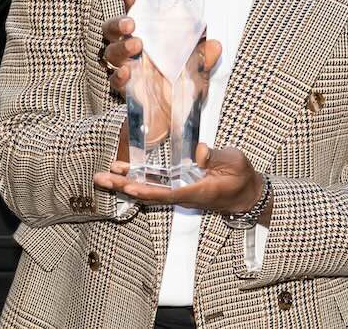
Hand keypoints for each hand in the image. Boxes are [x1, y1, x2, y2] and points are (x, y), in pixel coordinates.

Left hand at [93, 143, 268, 218]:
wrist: (245, 193)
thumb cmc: (241, 177)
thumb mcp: (234, 162)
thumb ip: (216, 157)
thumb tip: (199, 151)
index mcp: (199, 191)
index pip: (170, 193)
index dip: (150, 191)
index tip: (132, 188)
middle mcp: (184, 195)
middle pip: (150, 194)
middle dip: (125, 187)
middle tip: (101, 179)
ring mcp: (180, 192)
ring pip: (148, 190)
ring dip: (126, 183)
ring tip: (103, 175)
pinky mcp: (178, 186)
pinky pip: (154, 184)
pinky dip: (137, 178)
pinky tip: (122, 171)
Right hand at [101, 0, 221, 159]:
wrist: (177, 123)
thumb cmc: (184, 88)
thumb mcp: (199, 72)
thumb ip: (204, 58)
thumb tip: (216, 45)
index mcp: (148, 38)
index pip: (136, 14)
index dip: (131, 0)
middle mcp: (132, 51)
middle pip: (112, 31)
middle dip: (118, 24)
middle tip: (132, 24)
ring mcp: (126, 69)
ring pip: (110, 53)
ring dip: (121, 48)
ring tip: (136, 46)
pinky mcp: (125, 90)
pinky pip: (114, 80)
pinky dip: (119, 76)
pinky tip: (127, 74)